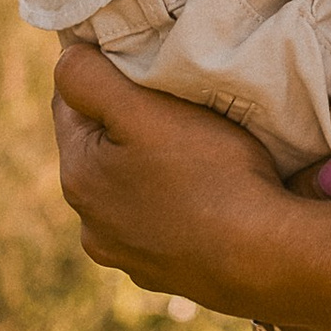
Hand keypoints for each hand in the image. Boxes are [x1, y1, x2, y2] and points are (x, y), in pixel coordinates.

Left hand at [51, 43, 304, 309]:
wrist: (265, 258)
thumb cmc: (209, 175)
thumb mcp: (145, 110)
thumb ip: (90, 78)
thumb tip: (65, 57)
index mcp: (78, 177)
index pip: (69, 101)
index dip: (103, 72)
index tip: (141, 60)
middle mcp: (90, 224)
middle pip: (99, 147)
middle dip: (127, 120)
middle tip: (174, 100)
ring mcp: (127, 255)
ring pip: (128, 187)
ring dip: (149, 165)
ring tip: (196, 149)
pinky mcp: (164, 273)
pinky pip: (160, 221)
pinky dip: (174, 203)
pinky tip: (207, 193)